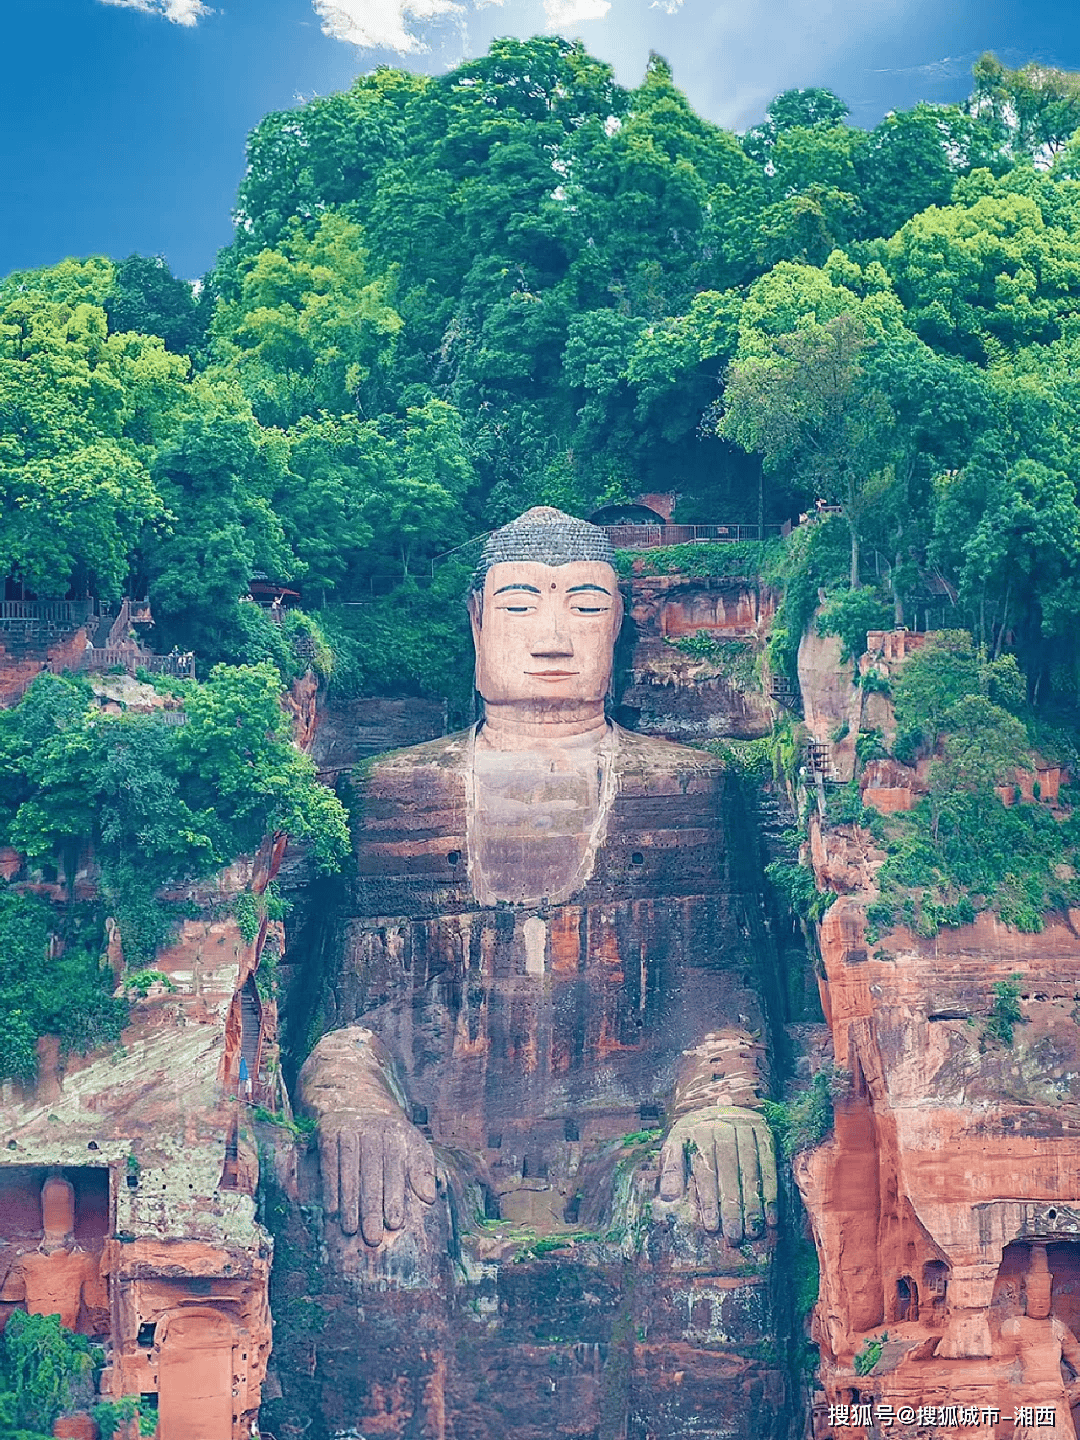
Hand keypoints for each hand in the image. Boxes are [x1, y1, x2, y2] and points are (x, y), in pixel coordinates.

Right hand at [319, 1114, 436, 1247]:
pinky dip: (330, 1188)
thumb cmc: (389, 1137)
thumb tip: (430, 1198)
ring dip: (349, 1203)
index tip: (395, 1224)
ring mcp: (348, 1130)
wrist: (357, 1102)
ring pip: (349, 1172)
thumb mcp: (412, 1145)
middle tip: (372, 1238)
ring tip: (350, 1230)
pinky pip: (329, 1165)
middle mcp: (373, 1130)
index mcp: (397, 1133)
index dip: (395, 1197)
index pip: (396, 1169)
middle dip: (372, 1208)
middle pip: (372, 1174)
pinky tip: (332, 1211)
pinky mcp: (328, 1133)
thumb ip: (423, 1170)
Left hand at [658, 1106, 776, 1242]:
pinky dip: (771, 1193)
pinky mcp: (765, 1134)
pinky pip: (770, 1166)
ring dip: (753, 1204)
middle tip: (734, 1237)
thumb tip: (668, 1197)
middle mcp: (725, 1128)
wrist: (718, 1101)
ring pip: (751, 1171)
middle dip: (732, 1208)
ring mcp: (748, 1129)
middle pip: (730, 1173)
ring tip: (752, 1232)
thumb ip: (671, 1169)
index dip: (709, 1200)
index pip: (706, 1170)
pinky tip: (770, 1217)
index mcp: (700, 1131)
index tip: (712, 1227)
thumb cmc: (694, 1134)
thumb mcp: (676, 1143)